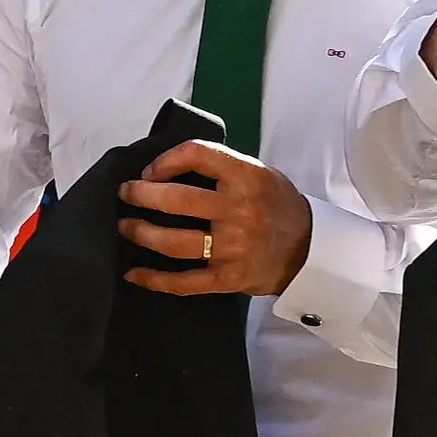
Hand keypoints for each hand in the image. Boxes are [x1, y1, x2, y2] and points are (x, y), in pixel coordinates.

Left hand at [119, 140, 316, 294]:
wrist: (310, 251)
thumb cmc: (277, 206)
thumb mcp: (258, 173)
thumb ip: (220, 168)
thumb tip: (166, 169)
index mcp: (247, 177)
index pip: (197, 154)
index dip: (166, 160)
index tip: (151, 170)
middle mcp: (239, 210)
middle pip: (177, 200)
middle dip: (142, 195)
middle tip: (126, 194)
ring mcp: (233, 247)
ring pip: (174, 242)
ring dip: (141, 233)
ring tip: (126, 227)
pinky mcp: (229, 278)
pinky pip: (184, 281)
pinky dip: (154, 279)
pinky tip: (134, 273)